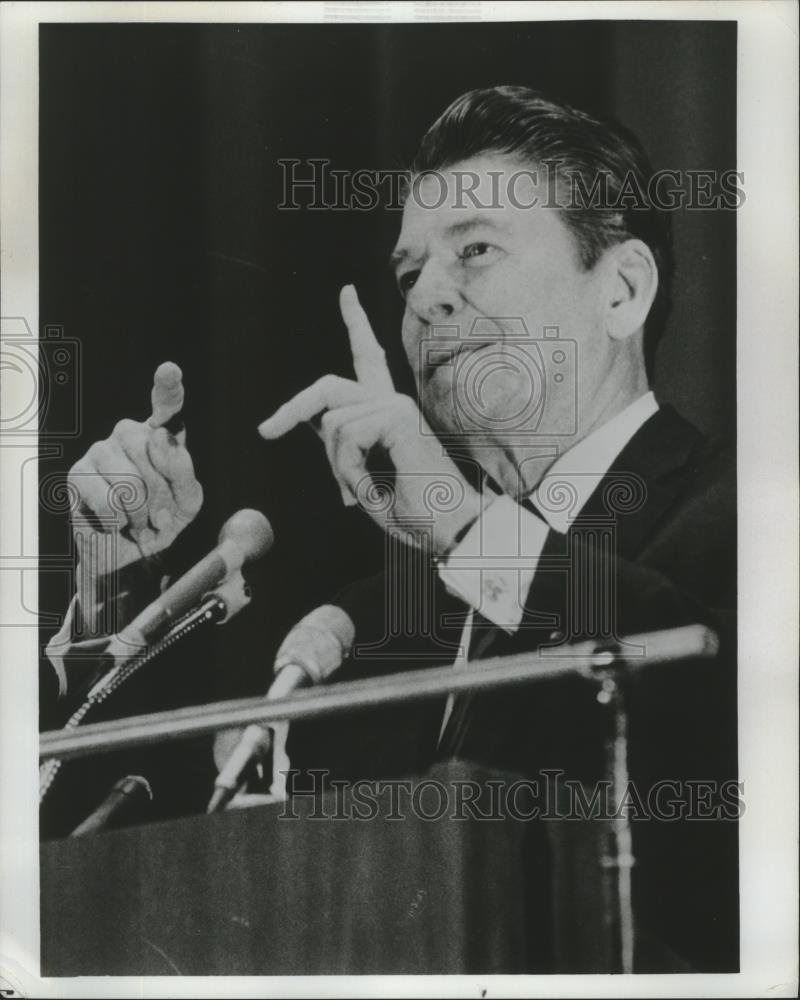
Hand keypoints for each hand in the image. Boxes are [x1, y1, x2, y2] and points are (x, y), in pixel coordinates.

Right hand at [68, 362, 203, 581]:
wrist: (130, 556)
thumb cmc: (162, 520)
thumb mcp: (188, 500)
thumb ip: (182, 469)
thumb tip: (159, 436)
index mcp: (160, 436)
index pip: (167, 404)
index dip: (168, 387)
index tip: (170, 370)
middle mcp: (128, 434)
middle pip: (151, 449)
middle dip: (162, 492)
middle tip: (158, 513)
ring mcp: (100, 450)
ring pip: (130, 481)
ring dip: (141, 513)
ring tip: (138, 520)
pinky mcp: (77, 474)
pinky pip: (108, 500)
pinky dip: (118, 522)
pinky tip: (116, 523)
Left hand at [258, 286, 483, 555]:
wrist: (451, 530)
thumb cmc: (414, 512)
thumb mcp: (363, 477)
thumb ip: (344, 446)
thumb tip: (318, 424)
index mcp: (387, 412)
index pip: (369, 359)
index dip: (356, 324)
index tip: (347, 293)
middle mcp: (392, 402)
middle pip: (327, 387)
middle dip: (290, 408)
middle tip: (265, 430)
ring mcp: (396, 405)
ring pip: (331, 424)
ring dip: (337, 467)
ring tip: (363, 492)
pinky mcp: (397, 416)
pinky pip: (345, 437)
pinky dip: (350, 471)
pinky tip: (375, 487)